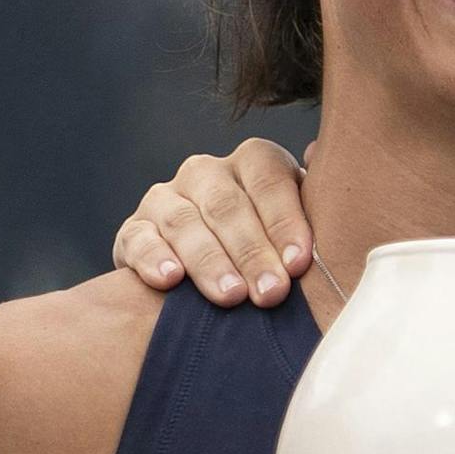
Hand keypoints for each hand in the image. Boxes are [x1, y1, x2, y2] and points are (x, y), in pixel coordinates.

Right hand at [114, 139, 311, 307]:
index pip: (268, 179)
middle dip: (252, 251)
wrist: (205, 277)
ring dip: (209, 261)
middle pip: (227, 204)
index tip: (300, 263)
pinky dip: (153, 259)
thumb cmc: (269, 251)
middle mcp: (205, 173)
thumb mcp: (295, 229)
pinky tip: (170, 280)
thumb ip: (316, 205)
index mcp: (251, 163)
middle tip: (271, 293)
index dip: (285, 220)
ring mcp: (165, 199)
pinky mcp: (133, 231)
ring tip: (230, 296)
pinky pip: (139, 239)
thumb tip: (320, 157)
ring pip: (184, 222)